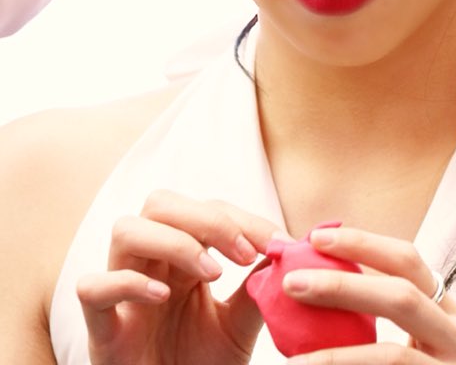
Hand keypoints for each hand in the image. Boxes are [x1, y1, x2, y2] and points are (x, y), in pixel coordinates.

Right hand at [77, 190, 286, 364]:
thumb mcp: (238, 326)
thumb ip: (257, 290)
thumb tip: (286, 250)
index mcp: (180, 256)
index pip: (206, 209)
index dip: (242, 219)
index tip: (278, 243)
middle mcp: (148, 263)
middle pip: (161, 203)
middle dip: (207, 218)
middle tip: (243, 253)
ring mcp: (120, 292)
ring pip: (126, 229)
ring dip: (173, 241)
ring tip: (211, 273)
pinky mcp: (100, 329)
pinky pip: (92, 287)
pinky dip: (127, 283)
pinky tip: (161, 296)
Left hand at [280, 226, 455, 364]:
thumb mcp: (417, 339)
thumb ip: (380, 311)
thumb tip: (309, 281)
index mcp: (447, 312)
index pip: (408, 262)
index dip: (363, 244)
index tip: (316, 237)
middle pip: (402, 298)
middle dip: (342, 287)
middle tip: (292, 283)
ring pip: (392, 356)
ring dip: (335, 357)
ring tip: (292, 361)